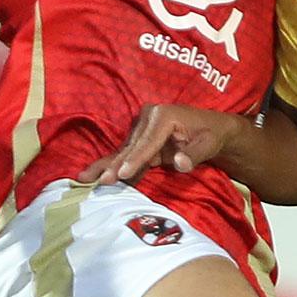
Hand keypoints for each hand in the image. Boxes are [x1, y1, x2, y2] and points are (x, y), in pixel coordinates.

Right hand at [77, 105, 248, 185]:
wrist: (212, 128)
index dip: (134, 160)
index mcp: (163, 115)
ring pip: (124, 152)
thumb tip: (180, 163)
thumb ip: (194, 154)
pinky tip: (93, 176)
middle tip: (99, 181)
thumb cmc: (211, 135)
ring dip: (106, 167)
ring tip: (84, 179)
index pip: (147, 142)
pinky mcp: (140, 139)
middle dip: (114, 165)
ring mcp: (141, 128)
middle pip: (130, 147)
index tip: (121, 175)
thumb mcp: (209, 144)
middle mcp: (148, 118)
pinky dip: (112, 166)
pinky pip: (126, 155)